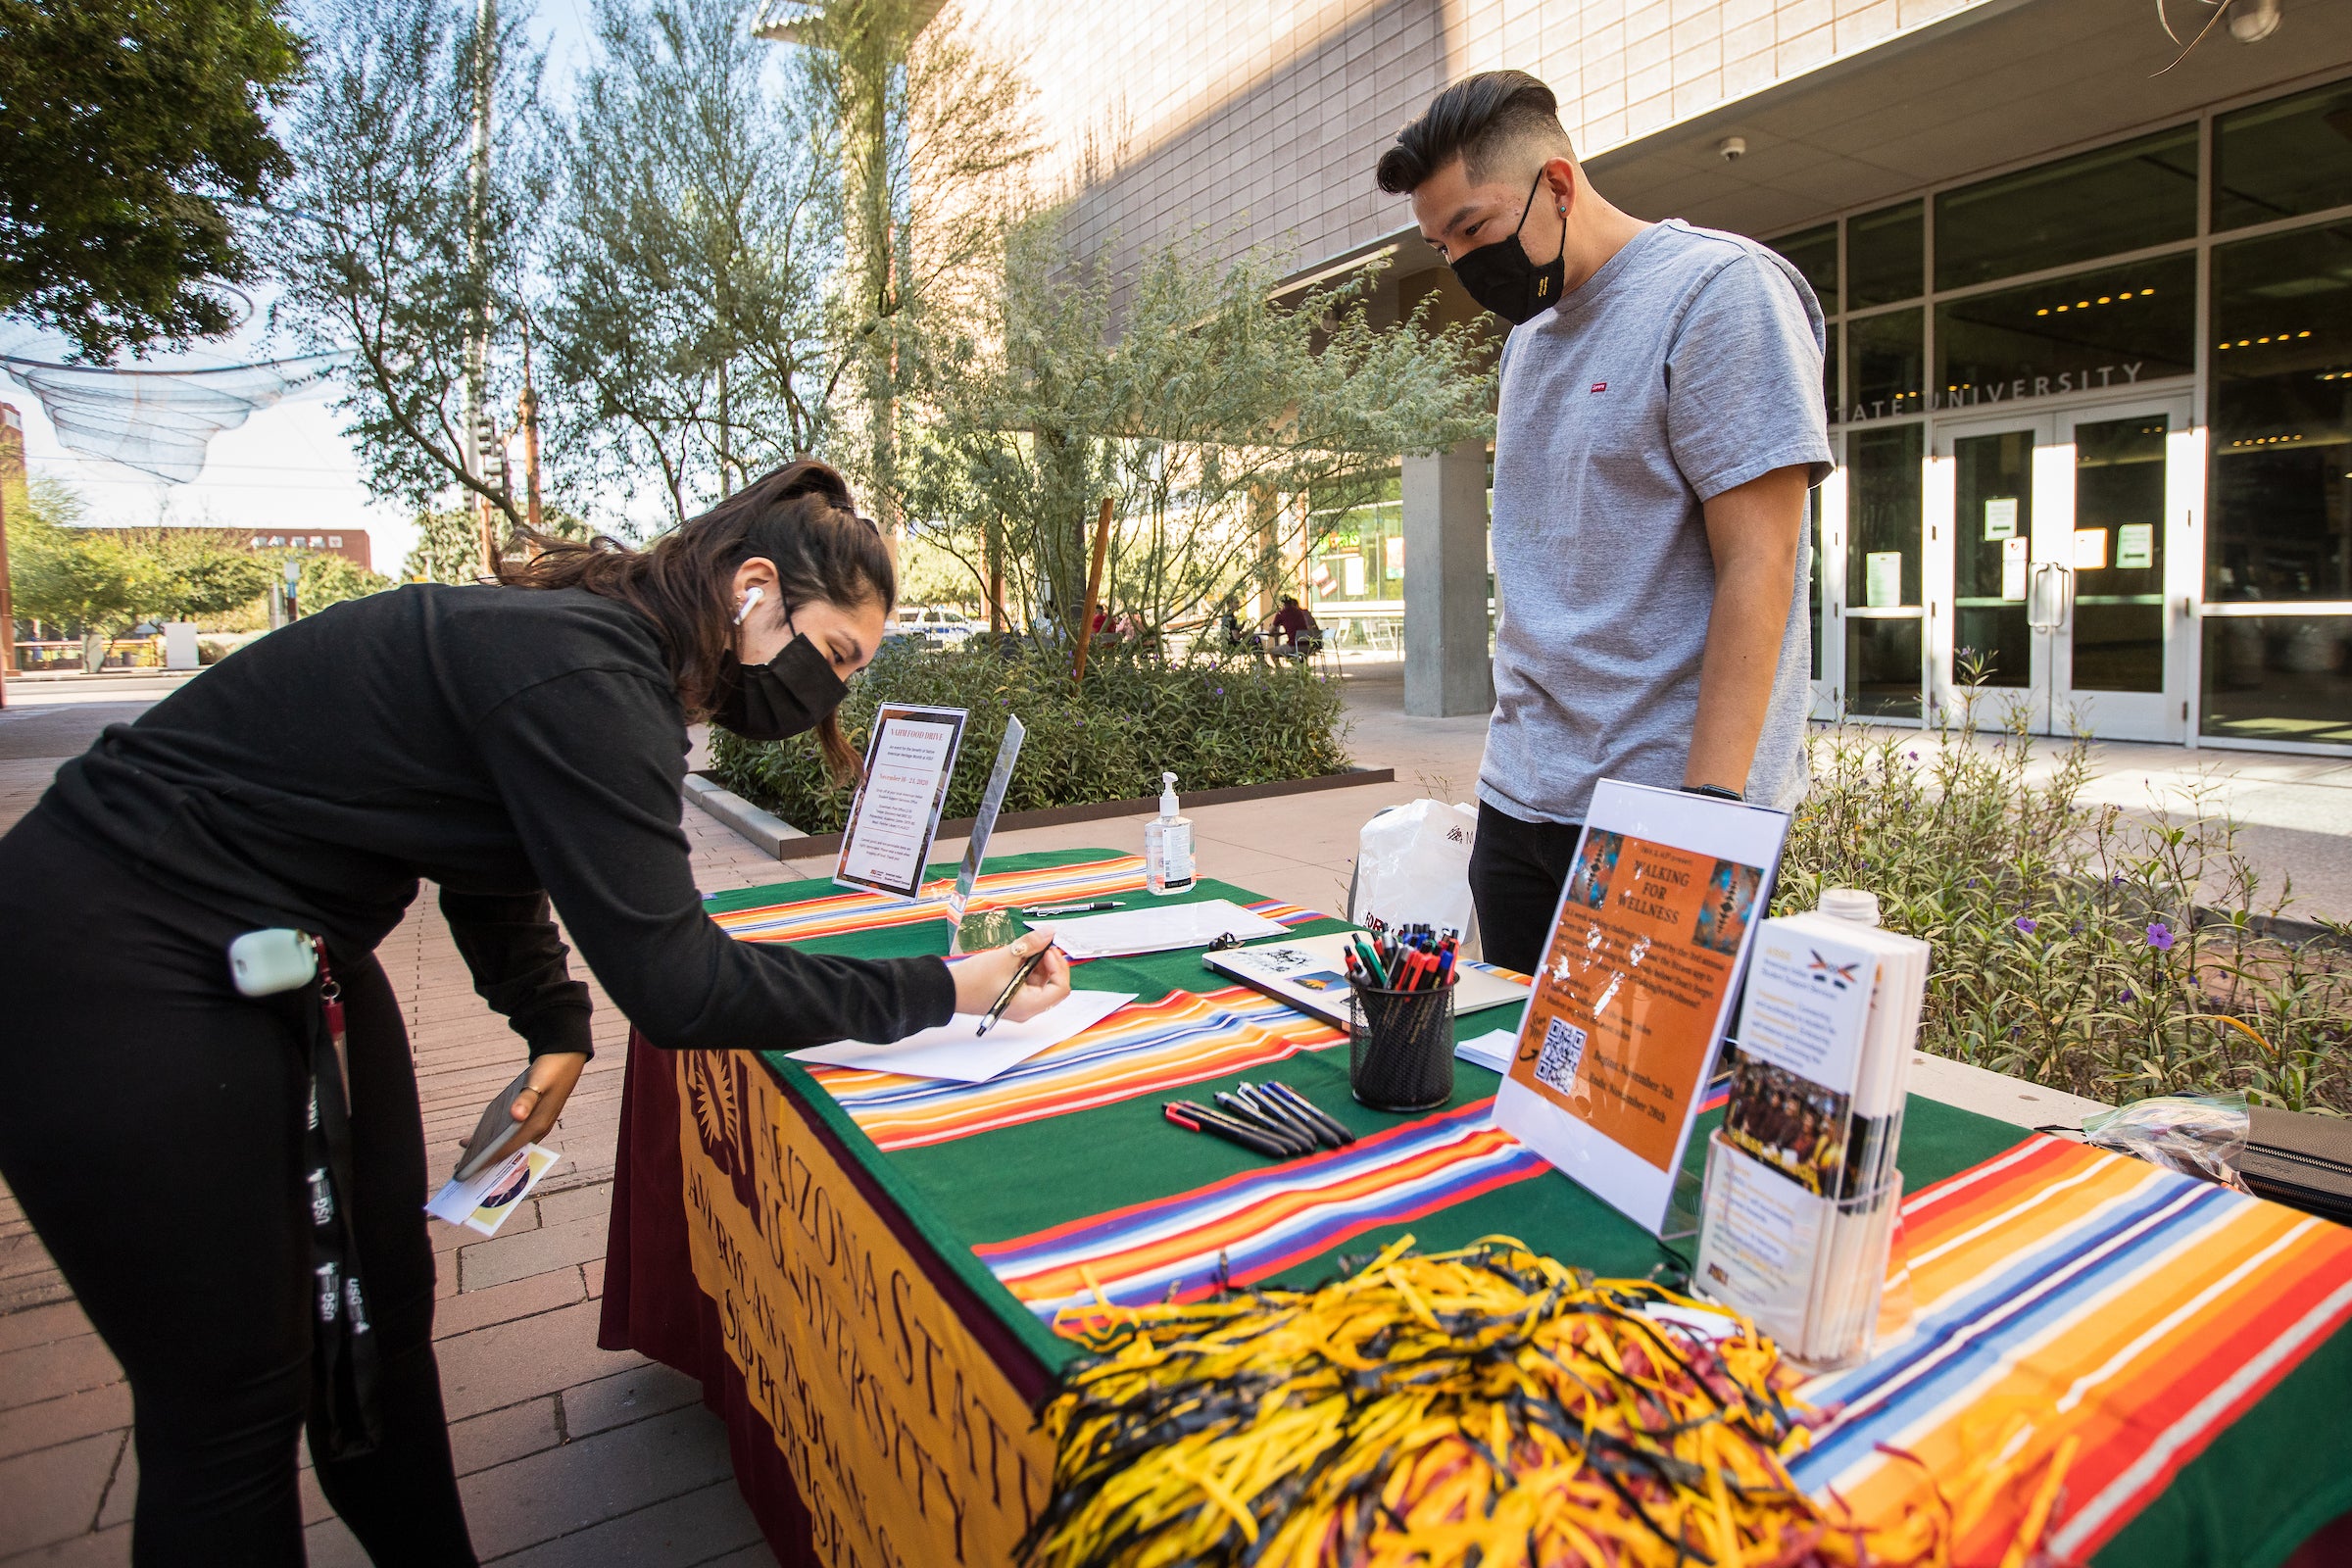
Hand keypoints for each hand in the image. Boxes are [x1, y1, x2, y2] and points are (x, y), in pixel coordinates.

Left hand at [464, 1051, 587, 1173]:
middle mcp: (538, 1129)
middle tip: (464, 1163)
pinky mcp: (534, 1118)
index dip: (490, 1159)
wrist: (565, 1059)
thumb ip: (526, 1100)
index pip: (510, 1149)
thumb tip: (516, 1116)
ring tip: (471, 1150)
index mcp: (538, 1125)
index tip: (471, 1168)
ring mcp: (537, 1124)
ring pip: (512, 1143)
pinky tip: (485, 1133)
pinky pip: (514, 1134)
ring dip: (493, 1148)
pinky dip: (500, 1137)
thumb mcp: (538, 1082)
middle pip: (511, 1150)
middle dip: (489, 1158)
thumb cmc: (551, 1070)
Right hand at [951, 927, 1070, 1023]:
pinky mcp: (1011, 996)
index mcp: (1028, 1005)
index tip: (1047, 950)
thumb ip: (1030, 944)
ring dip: (1037, 963)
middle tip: (1040, 945)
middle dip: (1049, 963)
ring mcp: (1019, 1003)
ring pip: (1040, 982)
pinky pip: (1027, 982)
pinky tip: (1016, 957)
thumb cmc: (972, 982)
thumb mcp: (1005, 958)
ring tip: (1024, 950)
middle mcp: (1027, 1009)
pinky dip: (1026, 968)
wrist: (947, 990)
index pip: (1060, 988)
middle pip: (1052, 985)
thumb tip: (1048, 933)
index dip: (1058, 966)